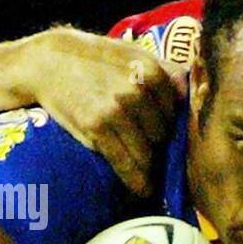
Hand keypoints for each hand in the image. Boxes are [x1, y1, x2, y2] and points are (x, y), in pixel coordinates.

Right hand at [24, 27, 186, 195]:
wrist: (48, 62)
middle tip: (154, 156)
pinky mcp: (97, 127)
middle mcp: (137, 90)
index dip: (172, 128)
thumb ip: (165, 72)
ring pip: (148, 152)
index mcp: (152, 72)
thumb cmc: (95, 59)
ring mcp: (117, 109)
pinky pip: (126, 162)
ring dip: (150, 168)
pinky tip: (142, 189)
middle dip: (160, 146)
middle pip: (164, 135)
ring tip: (151, 177)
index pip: (177, 114)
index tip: (168, 139)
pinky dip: (136, 180)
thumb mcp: (133, 54)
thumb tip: (194, 92)